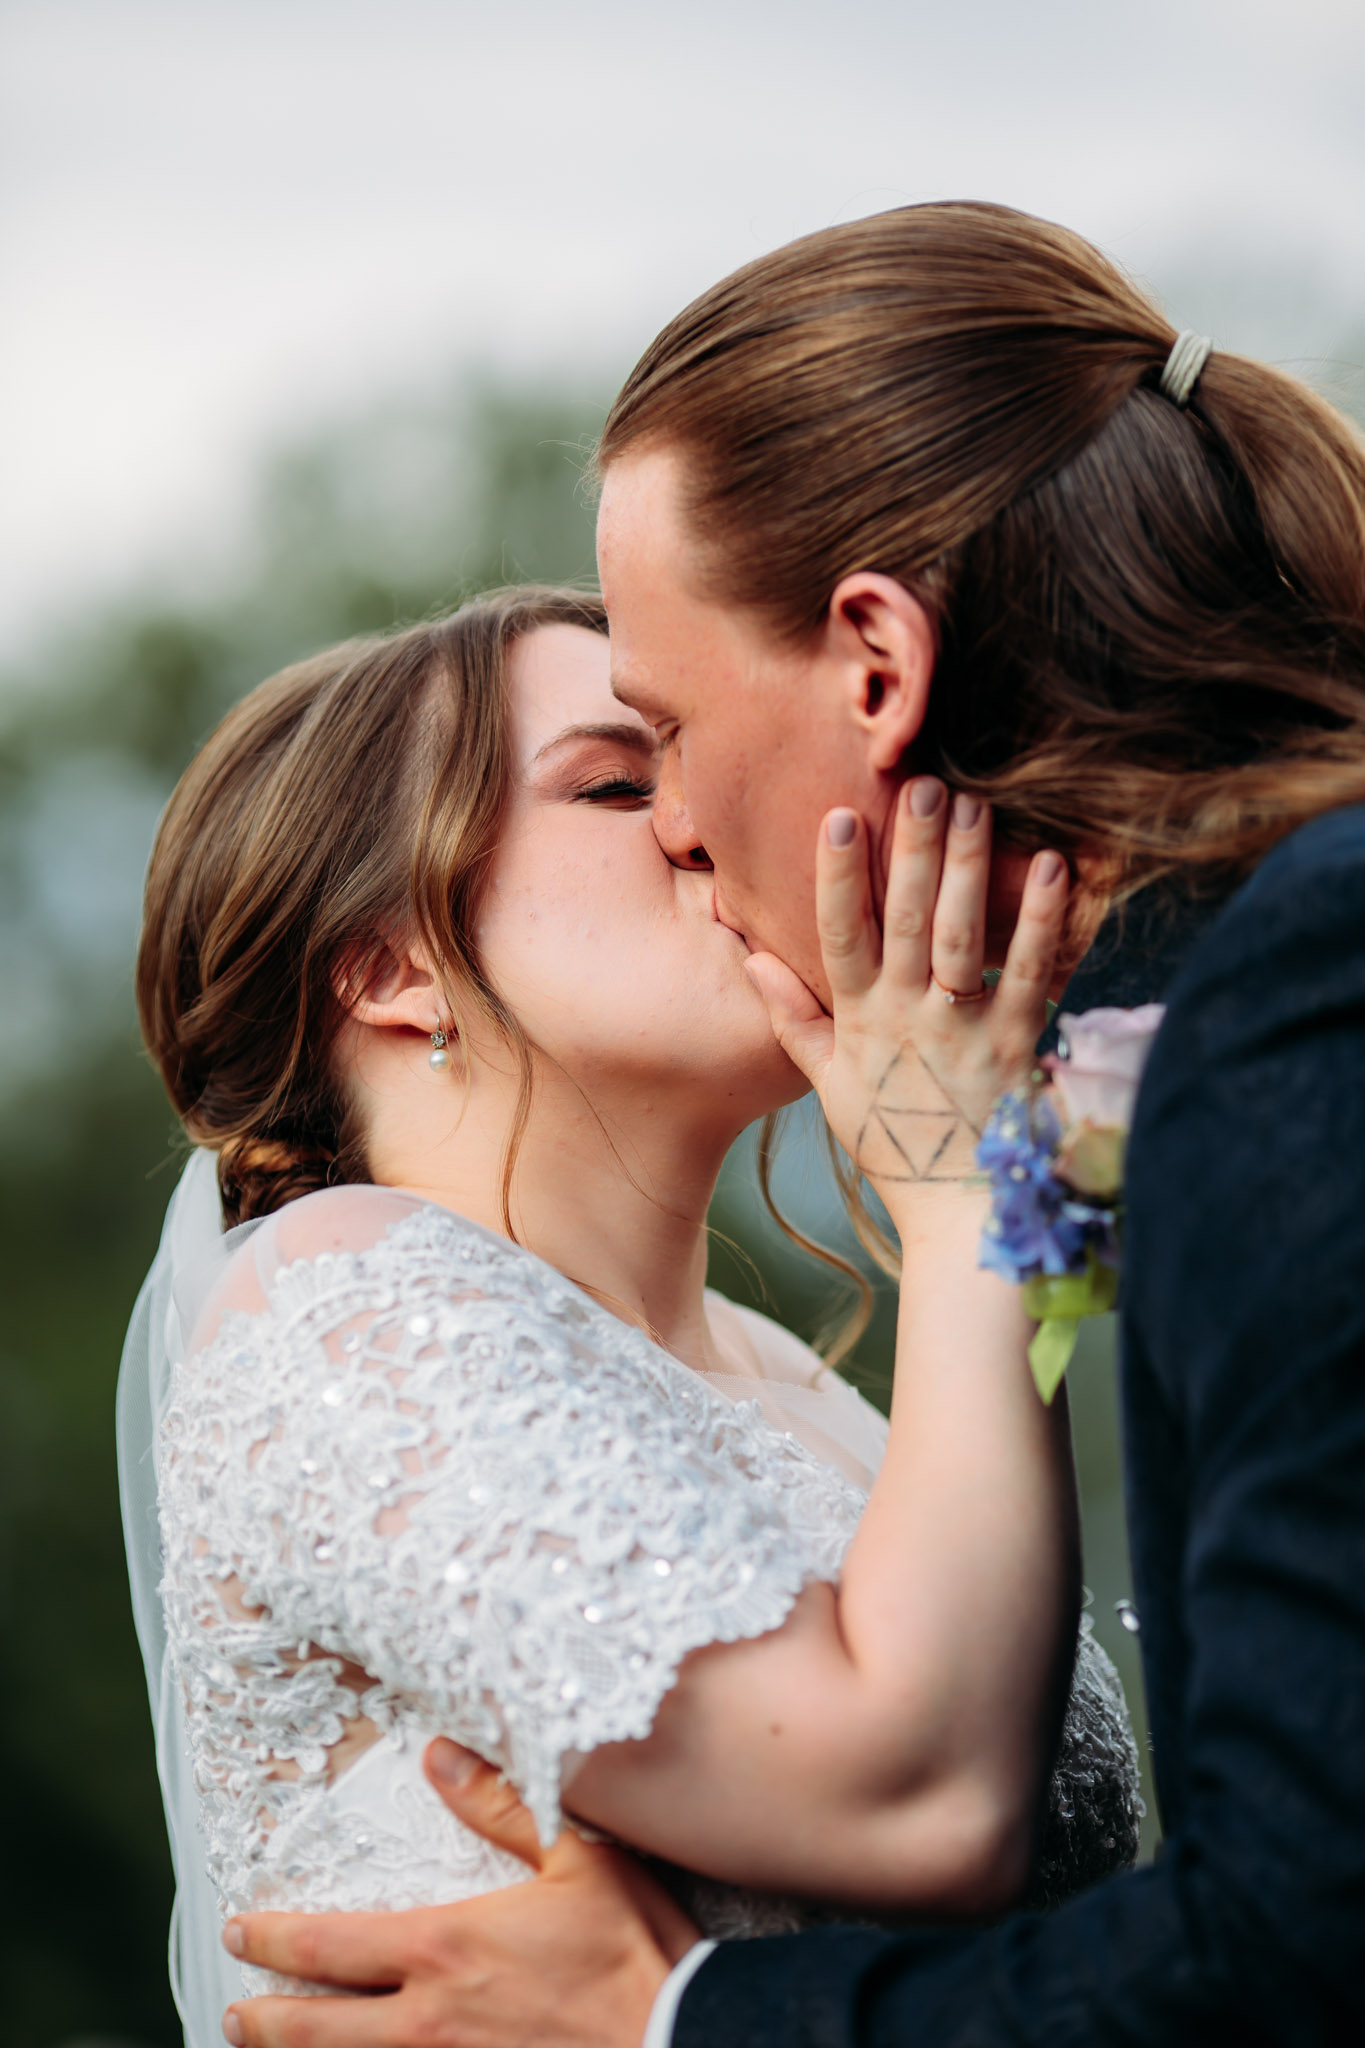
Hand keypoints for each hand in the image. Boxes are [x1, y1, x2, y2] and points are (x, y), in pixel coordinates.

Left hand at [222, 1741, 697, 2047]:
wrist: (681, 2038)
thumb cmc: (634, 1950)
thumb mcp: (579, 1856)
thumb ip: (500, 1805)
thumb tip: (441, 1754)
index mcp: (446, 1948)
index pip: (330, 1946)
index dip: (274, 1940)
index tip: (240, 1931)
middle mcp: (430, 2021)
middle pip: (316, 2030)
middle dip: (265, 2022)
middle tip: (233, 2011)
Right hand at [746, 779, 1067, 1227]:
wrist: (958, 1212)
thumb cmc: (895, 1141)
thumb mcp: (829, 1085)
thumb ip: (792, 1019)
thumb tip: (752, 957)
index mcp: (859, 1022)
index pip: (839, 937)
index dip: (837, 878)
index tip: (838, 817)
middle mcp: (907, 1018)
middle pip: (908, 921)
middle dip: (913, 851)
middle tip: (923, 785)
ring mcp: (961, 1030)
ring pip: (962, 937)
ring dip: (969, 868)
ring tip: (976, 805)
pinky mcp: (1015, 1045)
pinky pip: (1029, 973)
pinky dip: (1041, 922)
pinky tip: (1053, 869)